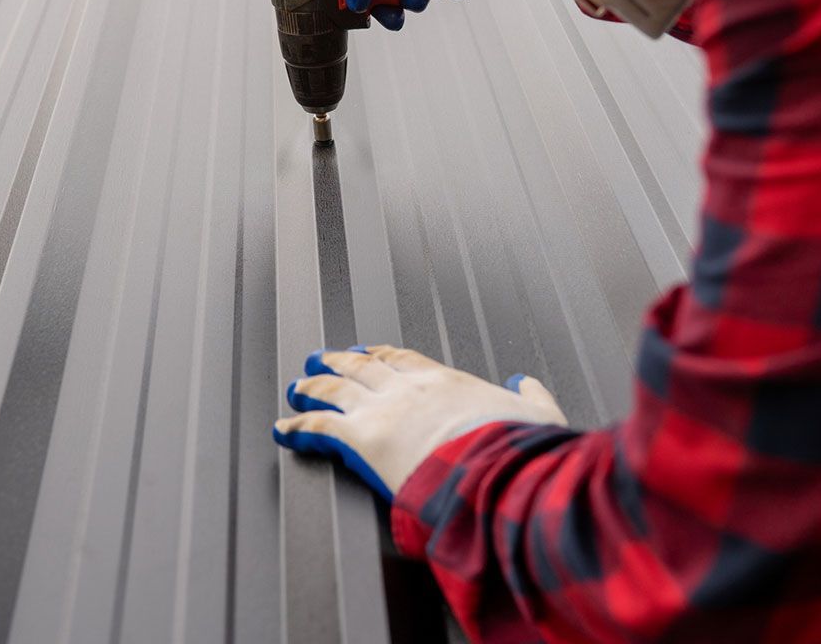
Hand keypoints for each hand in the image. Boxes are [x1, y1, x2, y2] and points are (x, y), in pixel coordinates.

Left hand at [272, 345, 566, 500]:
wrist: (499, 468)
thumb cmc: (519, 449)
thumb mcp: (538, 416)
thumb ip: (532, 397)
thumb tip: (528, 384)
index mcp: (446, 382)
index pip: (403, 360)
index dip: (380, 356)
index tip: (366, 353)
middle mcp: (408, 389)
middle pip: (361, 368)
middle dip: (338, 364)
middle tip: (320, 359)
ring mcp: (381, 410)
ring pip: (335, 390)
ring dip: (312, 387)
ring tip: (296, 386)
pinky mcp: (361, 439)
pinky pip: (318, 427)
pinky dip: (296, 426)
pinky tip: (282, 428)